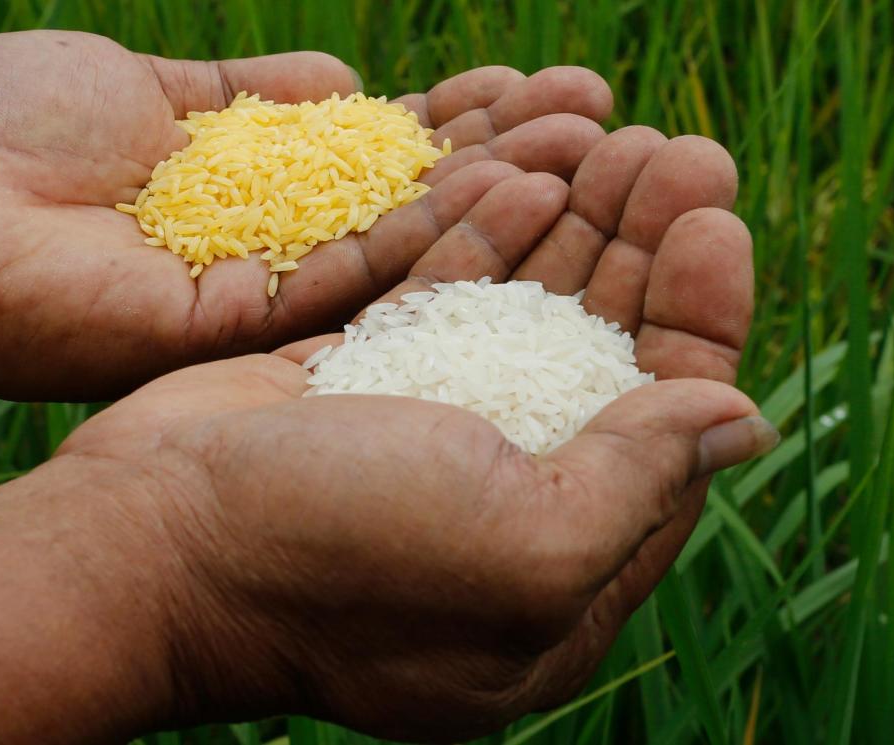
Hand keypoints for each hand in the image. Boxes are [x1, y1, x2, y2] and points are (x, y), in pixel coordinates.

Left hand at [0, 30, 613, 398]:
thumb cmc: (10, 129)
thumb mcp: (154, 84)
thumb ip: (255, 91)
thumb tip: (348, 81)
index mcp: (256, 186)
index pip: (384, 151)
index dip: (466, 118)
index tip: (544, 81)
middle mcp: (275, 246)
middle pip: (413, 201)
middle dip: (509, 155)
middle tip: (603, 113)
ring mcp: (266, 293)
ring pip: (405, 248)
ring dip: (497, 200)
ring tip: (590, 150)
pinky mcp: (246, 330)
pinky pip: (354, 282)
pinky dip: (432, 239)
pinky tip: (512, 196)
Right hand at [55, 130, 768, 737]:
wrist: (148, 540)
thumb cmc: (336, 557)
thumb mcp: (520, 547)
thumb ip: (640, 484)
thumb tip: (744, 423)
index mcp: (554, 584)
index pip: (664, 436)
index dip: (701, 320)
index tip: (714, 219)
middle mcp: (496, 512)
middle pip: (599, 363)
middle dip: (643, 254)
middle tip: (678, 150)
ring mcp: (421, 444)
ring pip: (523, 321)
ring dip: (574, 229)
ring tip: (616, 133)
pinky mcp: (357, 387)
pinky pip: (440, 303)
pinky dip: (483, 239)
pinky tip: (528, 171)